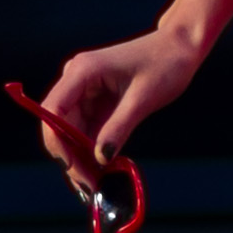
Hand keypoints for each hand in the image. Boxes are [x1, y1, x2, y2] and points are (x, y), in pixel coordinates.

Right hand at [40, 28, 197, 173]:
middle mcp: (77, 79)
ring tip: (95, 182)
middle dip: (70, 156)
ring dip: (80, 156)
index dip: (56, 142)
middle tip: (87, 185)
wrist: (180, 47)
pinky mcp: (97, 100)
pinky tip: (101, 169)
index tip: (71, 167)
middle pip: (58, 124)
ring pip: (71, 131)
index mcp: (82, 71)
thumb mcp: (142, 99)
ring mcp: (85, 90)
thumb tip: (100, 158)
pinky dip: (91, 149)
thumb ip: (119, 128)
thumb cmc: (165, 63)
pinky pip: (86, 129)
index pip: (53, 110)